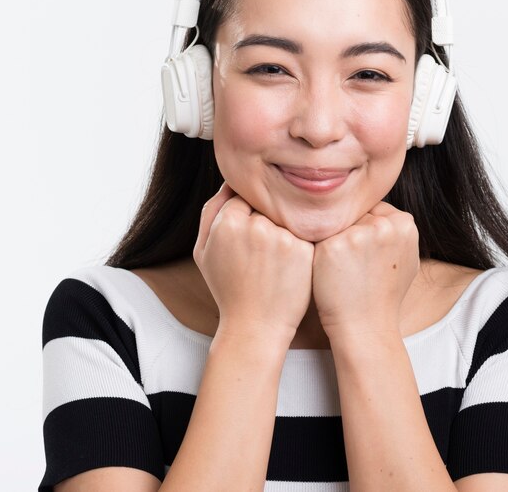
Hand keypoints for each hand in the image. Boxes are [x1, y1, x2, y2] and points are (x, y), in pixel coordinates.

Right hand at [194, 182, 314, 344]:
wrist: (255, 325)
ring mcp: (282, 237)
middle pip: (266, 204)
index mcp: (228, 222)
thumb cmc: (228, 287)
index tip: (249, 233)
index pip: (243, 195)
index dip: (246, 213)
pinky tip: (291, 264)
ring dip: (284, 229)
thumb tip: (230, 181)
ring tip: (275, 258)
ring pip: (286, 216)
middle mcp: (256, 225)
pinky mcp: (304, 250)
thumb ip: (211, 212)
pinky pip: (303, 232)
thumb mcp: (203, 251)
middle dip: (266, 218)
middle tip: (263, 248)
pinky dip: (299, 243)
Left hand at [311, 201, 419, 339]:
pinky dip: (318, 250)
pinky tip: (325, 267)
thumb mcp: (406, 259)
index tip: (361, 249)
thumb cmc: (383, 295)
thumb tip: (382, 212)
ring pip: (335, 222)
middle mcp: (383, 225)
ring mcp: (357, 234)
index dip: (363, 227)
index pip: (373, 208)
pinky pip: (318, 235)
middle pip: (354, 213)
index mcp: (404, 224)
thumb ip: (396, 231)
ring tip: (341, 265)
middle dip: (349, 230)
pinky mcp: (331, 246)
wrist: (365, 327)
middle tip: (351, 260)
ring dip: (332, 238)